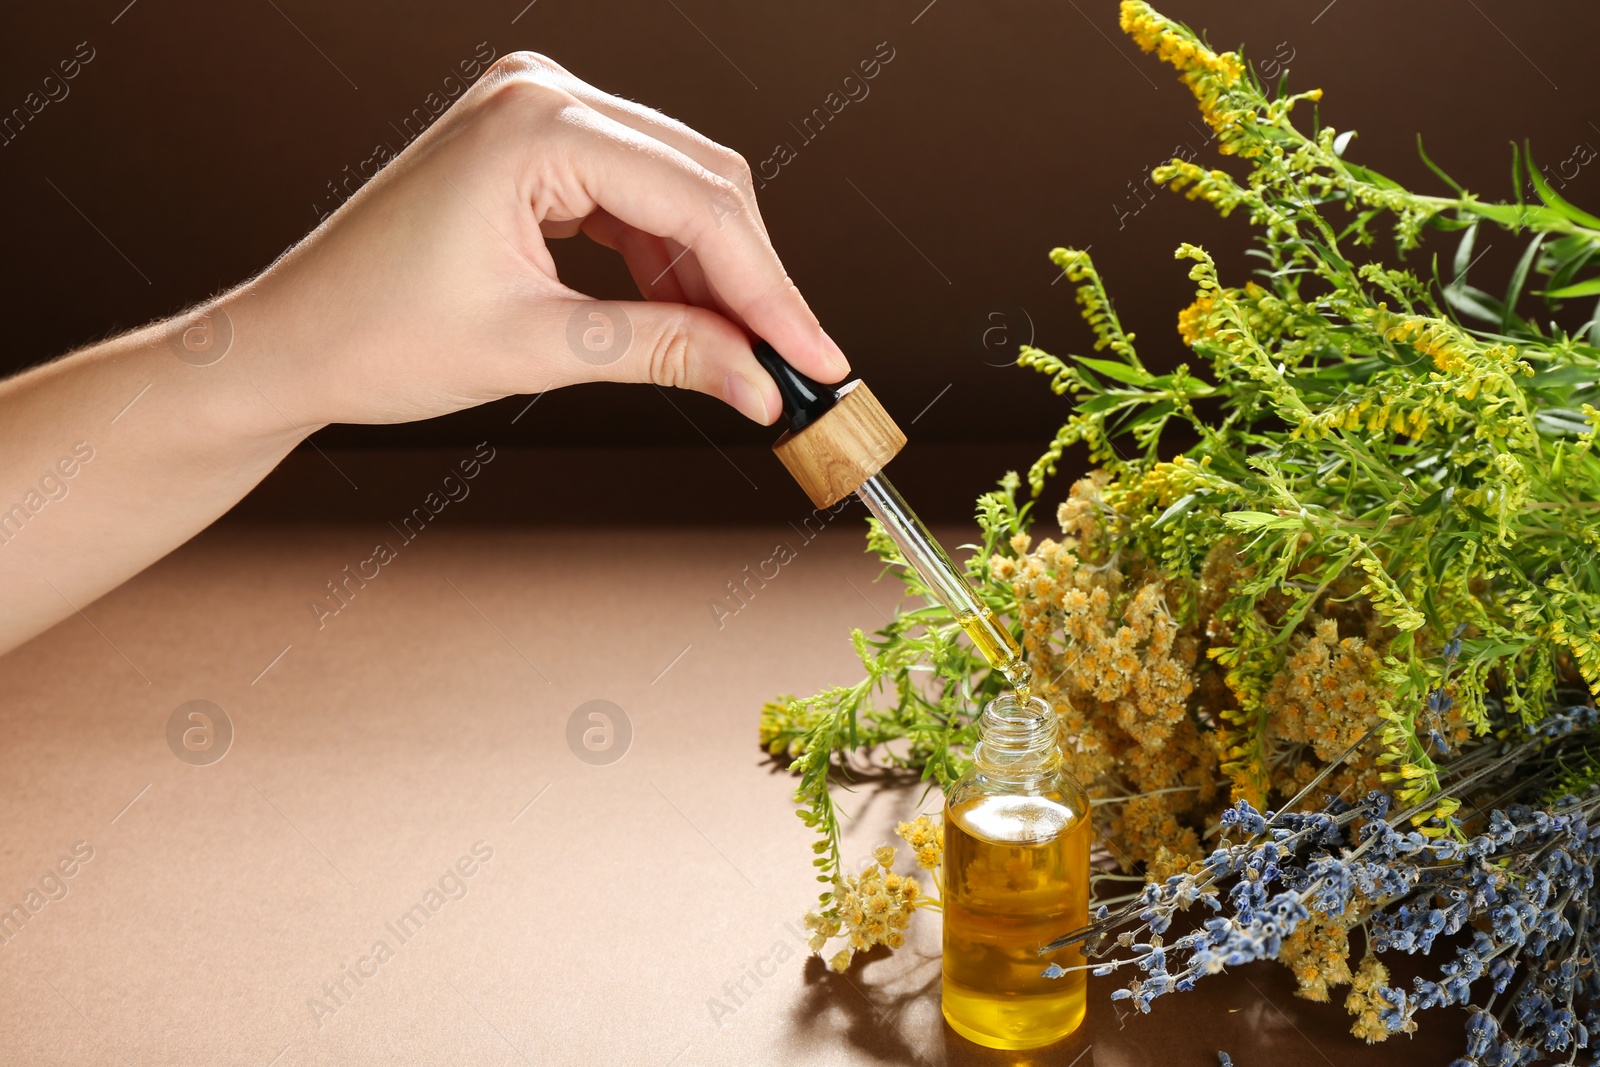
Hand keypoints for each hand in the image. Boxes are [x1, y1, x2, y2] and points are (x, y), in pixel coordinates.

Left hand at [237, 51, 850, 429]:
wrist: (294, 340)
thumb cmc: (377, 336)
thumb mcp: (540, 349)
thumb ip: (666, 352)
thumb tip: (761, 381)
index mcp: (535, 124)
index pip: (697, 204)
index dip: (769, 290)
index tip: (815, 357)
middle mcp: (542, 95)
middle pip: (700, 181)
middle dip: (750, 280)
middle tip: (791, 364)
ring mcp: (537, 112)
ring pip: (676, 189)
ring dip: (714, 273)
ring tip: (739, 354)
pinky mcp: (535, 145)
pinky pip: (635, 196)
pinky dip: (668, 259)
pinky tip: (688, 315)